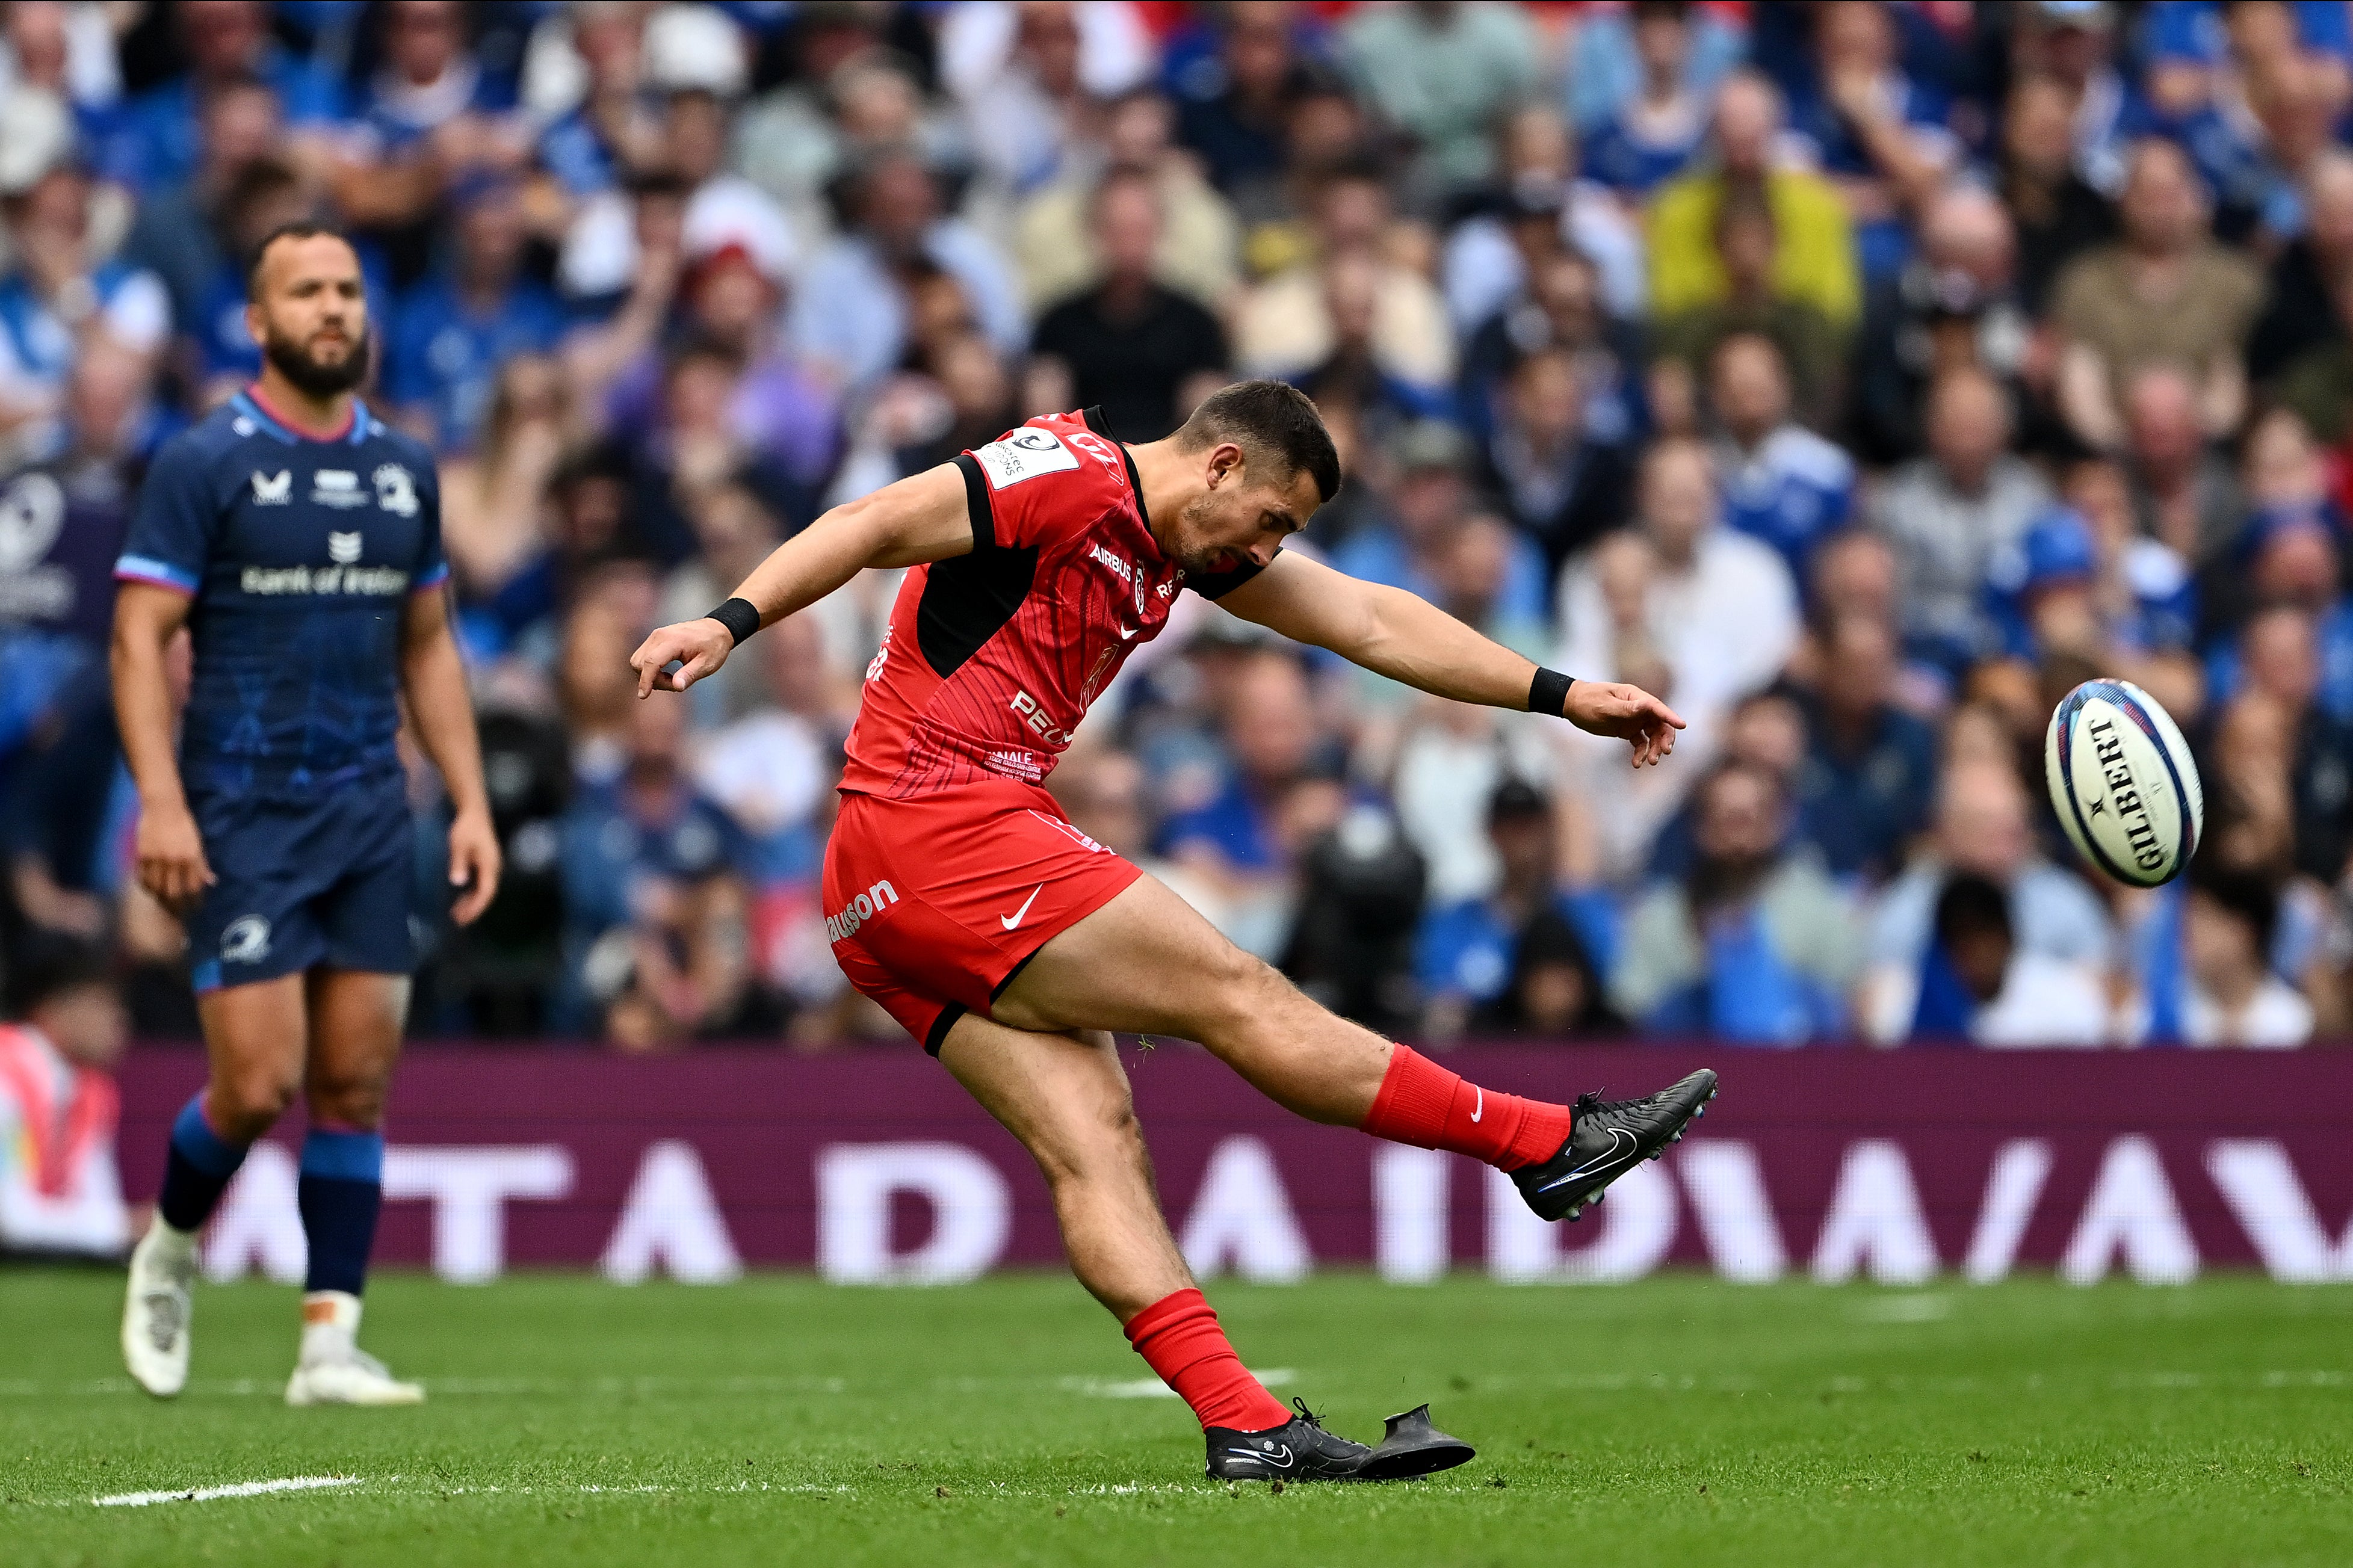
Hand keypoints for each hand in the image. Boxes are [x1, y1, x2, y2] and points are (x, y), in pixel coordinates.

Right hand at [135, 798, 214, 911]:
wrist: (163, 807)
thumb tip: (211, 882)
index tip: (194, 910)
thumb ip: (202, 864)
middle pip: (173, 892)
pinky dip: (146, 887)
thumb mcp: (198, 843)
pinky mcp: (141, 855)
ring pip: (156, 888)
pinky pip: (142, 877)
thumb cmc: (184, 825)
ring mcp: (156, 858)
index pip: (194, 887)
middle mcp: (174, 860)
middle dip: (176, 907)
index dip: (194, 902)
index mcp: (191, 857)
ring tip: (163, 905)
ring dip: (160, 899)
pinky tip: (150, 891)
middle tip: (177, 914)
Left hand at [447, 807, 502, 924]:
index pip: (486, 892)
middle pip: (486, 894)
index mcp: (490, 865)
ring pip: (484, 890)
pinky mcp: (485, 864)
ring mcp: (490, 866)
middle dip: (474, 909)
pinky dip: (471, 894)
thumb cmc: (466, 828)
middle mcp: (493, 868)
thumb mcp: (459, 845)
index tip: (464, 917)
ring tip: (457, 913)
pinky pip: (480, 884)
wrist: (474, 813)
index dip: (476, 907)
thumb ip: (459, 863)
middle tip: (458, 921)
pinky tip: (461, 899)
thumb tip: (458, 882)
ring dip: (472, 903)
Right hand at [631, 617, 734, 696]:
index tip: (643, 695)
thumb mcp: (707, 664)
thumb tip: (677, 686)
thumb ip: (690, 675)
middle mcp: (660, 636)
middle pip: (640, 663)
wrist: (716, 629)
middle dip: (651, 680)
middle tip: (674, 684)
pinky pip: (643, 656)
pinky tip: (666, 673)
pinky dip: (650, 669)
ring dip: (649, 675)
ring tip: (672, 678)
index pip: (651, 662)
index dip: (645, 680)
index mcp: (673, 641)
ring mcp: (655, 636)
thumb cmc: (714, 646)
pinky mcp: (654, 638)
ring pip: (638, 660)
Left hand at [1565, 680, 1685, 767]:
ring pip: (1652, 736)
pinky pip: (1640, 743)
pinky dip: (1641, 753)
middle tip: (1664, 752)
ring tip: (1651, 761)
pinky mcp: (1628, 730)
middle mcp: (1639, 708)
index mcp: (1635, 697)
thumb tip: (1646, 705)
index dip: (1671, 717)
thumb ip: (1626, 708)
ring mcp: (1635, 720)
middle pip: (1660, 724)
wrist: (1572, 705)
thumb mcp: (1605, 706)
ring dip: (1654, 748)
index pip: (1657, 707)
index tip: (1682, 726)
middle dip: (1664, 738)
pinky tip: (1636, 763)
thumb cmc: (1588, 701)